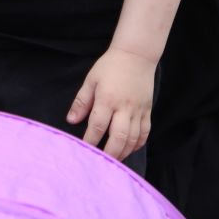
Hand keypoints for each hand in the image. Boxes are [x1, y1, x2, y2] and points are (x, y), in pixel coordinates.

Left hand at [66, 46, 157, 160]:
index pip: (98, 126)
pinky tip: (129, 149)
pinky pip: (145, 132)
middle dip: (109, 153)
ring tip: (114, 160)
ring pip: (133, 138)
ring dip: (124, 152)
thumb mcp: (91, 80)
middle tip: (101, 163)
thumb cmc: (110, 66)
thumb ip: (81, 101)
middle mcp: (124, 107)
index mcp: (107, 99)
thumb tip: (71, 121)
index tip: (84, 151)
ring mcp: (138, 110)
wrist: (137, 55)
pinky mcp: (148, 110)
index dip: (90, 141)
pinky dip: (138, 144)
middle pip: (119, 137)